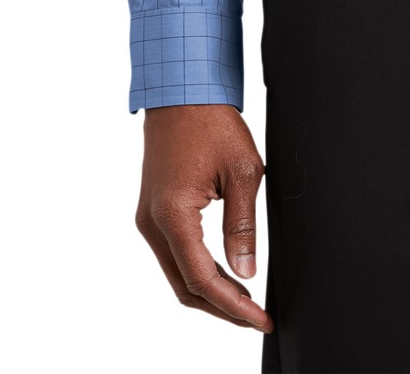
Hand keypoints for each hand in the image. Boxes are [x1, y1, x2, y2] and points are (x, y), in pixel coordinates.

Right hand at [136, 103, 272, 332]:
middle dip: (222, 308)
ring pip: (177, 274)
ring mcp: (148, 220)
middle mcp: (152, 224)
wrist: (181, 90)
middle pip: (185, 287)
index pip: (202, 279)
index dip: (233, 306)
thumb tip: (247, 272)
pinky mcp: (153, 213)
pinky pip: (174, 255)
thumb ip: (243, 226)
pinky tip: (226, 274)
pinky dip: (198, 271)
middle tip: (257, 317)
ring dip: (210, 292)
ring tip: (247, 302)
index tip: (261, 318)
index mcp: (172, 216)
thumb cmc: (212, 121)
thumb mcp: (242, 171)